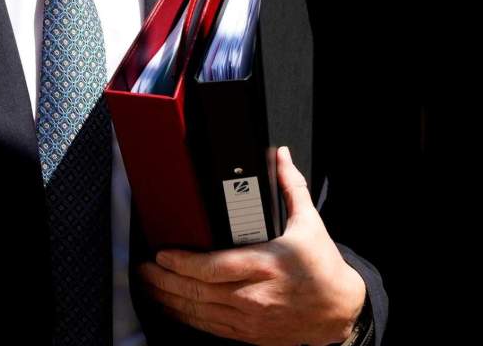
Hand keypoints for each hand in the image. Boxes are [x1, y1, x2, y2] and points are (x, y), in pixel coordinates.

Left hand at [136, 146, 366, 345]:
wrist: (338, 311)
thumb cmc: (323, 267)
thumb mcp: (309, 223)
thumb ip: (290, 187)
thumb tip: (279, 155)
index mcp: (266, 265)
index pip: (214, 267)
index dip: (182, 262)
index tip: (162, 253)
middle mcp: (254, 295)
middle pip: (198, 291)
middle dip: (164, 280)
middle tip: (143, 267)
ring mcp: (250, 318)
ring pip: (199, 312)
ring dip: (169, 299)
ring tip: (148, 285)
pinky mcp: (248, 333)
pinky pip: (210, 327)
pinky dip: (187, 317)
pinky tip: (172, 306)